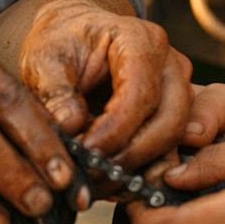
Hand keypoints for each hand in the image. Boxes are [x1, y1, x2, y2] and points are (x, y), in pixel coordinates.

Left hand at [16, 0, 191, 167]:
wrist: (75, 41)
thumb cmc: (63, 44)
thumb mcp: (45, 58)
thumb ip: (55, 90)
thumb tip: (71, 125)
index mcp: (142, 41)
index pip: (141, 93)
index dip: (115, 129)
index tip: (85, 151)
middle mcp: (171, 66)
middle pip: (171, 121)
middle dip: (132, 155)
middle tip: (93, 173)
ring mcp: (179, 91)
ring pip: (175, 140)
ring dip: (139, 169)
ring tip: (98, 182)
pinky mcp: (174, 116)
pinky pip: (170, 151)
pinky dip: (143, 173)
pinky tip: (111, 183)